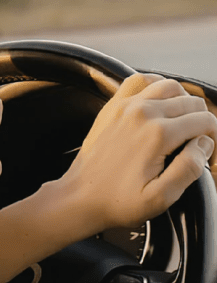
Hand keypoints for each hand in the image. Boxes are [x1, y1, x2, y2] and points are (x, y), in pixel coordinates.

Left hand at [58, 73, 216, 232]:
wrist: (80, 197)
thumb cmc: (118, 201)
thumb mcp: (162, 197)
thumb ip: (190, 168)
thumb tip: (204, 143)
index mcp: (158, 134)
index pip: (206, 121)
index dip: (214, 141)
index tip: (208, 158)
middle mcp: (142, 113)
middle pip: (192, 103)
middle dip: (202, 123)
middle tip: (196, 146)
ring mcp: (125, 106)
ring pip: (171, 86)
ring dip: (183, 102)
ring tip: (183, 126)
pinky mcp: (112, 107)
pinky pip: (140, 80)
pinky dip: (156, 86)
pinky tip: (160, 105)